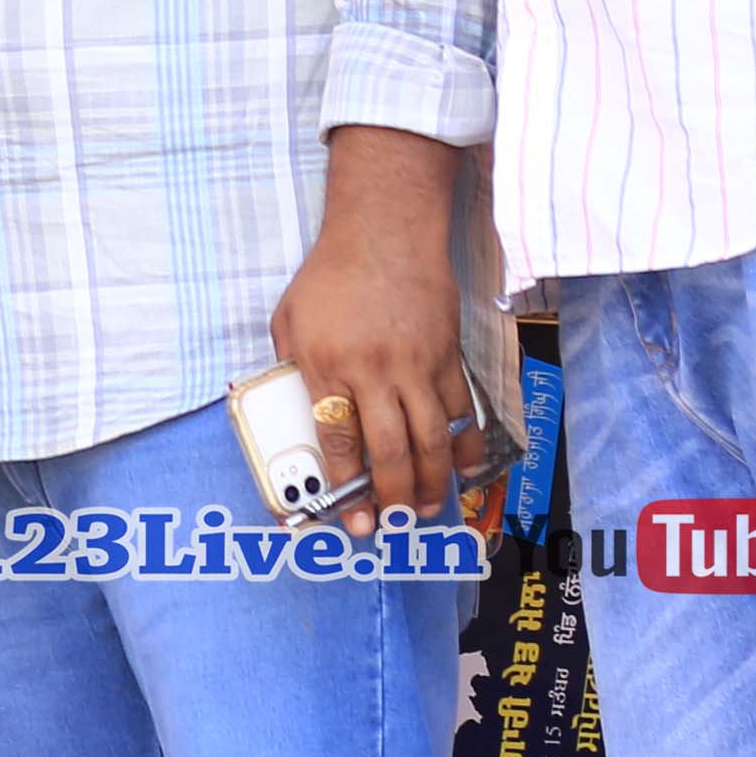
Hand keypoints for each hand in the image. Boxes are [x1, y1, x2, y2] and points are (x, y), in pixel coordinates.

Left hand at [271, 127, 479, 536]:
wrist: (386, 231)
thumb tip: (302, 415)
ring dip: (432, 481)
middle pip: (390, 450)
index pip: (338, 440)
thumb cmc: (330, 276)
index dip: (345, 486)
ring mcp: (417, 366)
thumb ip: (296, 370)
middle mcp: (375, 372)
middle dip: (392, 496)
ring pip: (431, 438)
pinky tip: (465, 468)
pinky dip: (465, 444)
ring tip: (427, 510)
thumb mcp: (290, 321)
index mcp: (328, 366)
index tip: (348, 517)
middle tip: (391, 524)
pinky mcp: (447, 357)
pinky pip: (461, 410)